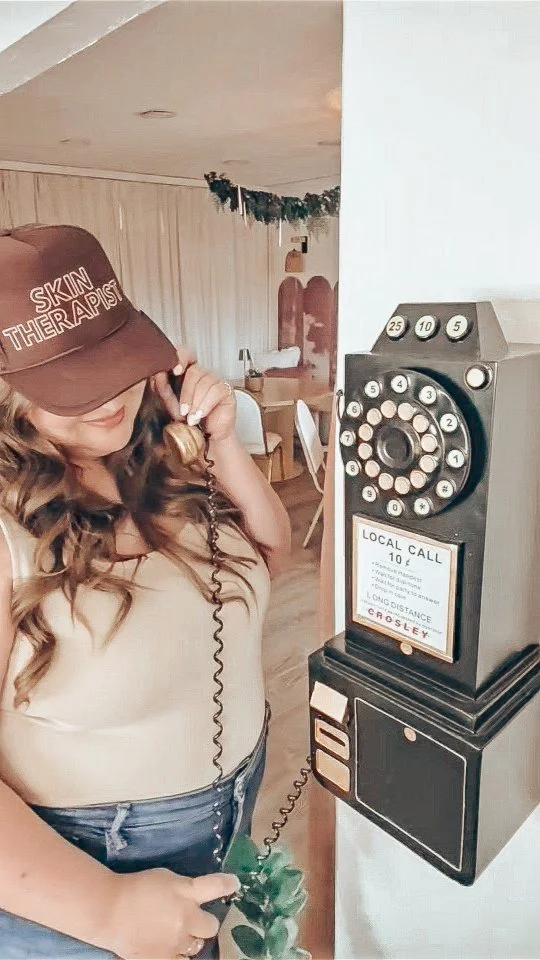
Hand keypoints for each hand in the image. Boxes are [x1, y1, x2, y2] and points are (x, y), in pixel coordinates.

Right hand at [105, 867, 238, 958]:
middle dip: (204, 923)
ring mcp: (176, 942)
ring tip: (174, 934)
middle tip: (192, 920)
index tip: (234, 883)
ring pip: (197, 946)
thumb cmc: (137, 888)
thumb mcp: (166, 878)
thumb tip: (197, 896)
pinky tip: (168, 947)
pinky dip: (178, 955)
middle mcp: (186, 918)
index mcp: (186, 893)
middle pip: (212, 926)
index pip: (215, 887)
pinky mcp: (164, 959)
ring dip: (190, 940)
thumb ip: (185, 888)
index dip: (228, 885)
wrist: (109, 911)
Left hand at [151, 347, 235, 444]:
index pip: (185, 353)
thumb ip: (163, 389)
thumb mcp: (170, 405)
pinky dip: (205, 405)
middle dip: (186, 393)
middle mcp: (202, 373)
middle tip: (181, 411)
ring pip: (205, 381)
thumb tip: (157, 375)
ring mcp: (215, 380)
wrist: (206, 438)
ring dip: (195, 402)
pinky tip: (200, 415)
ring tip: (190, 418)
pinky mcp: (226, 389)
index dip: (181, 357)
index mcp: (187, 372)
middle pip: (194, 371)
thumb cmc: (188, 421)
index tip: (175, 371)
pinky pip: (216, 390)